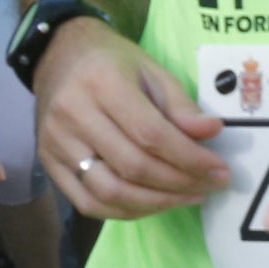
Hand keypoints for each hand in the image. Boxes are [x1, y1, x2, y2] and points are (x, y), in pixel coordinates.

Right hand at [31, 18, 224, 216]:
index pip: (151, 135)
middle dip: (179, 184)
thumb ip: (180, 105)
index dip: (190, 159)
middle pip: (132, 167)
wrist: (58, 56)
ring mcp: (56, 143)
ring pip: (109, 192)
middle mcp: (73, 115)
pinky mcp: (48, 164)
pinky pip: (88, 203)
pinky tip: (153, 203)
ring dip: (155, 203)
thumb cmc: (112, 62)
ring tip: (187, 197)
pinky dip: (125, 211)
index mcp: (102, 83)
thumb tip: (212, 133)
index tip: (220, 171)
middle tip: (210, 187)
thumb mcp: (152, 70)